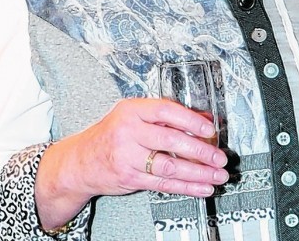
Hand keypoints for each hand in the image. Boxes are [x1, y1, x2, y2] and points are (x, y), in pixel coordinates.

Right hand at [35, 97, 228, 229]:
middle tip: (219, 157)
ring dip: (198, 173)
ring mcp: (128, 157)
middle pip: (170, 140)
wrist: (80, 161)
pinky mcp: (130, 178)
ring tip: (217, 175)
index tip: (210, 128)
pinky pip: (163, 183)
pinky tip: (202, 187)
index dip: (191, 119)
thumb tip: (204, 118)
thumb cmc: (111, 135)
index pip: (166, 111)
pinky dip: (186, 187)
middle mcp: (128, 132)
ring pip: (169, 166)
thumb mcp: (135, 116)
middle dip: (200, 151)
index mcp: (132, 111)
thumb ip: (168, 117)